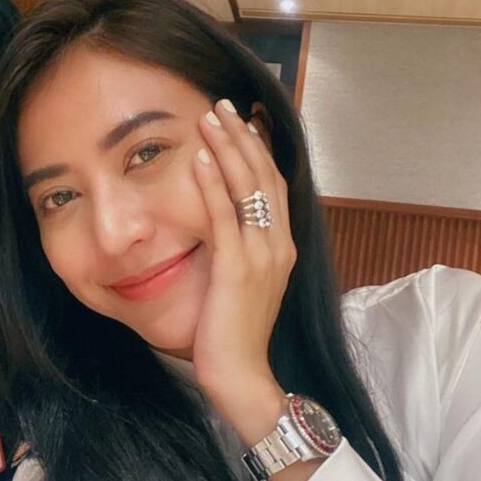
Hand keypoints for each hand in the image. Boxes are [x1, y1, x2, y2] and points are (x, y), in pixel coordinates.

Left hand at [191, 99, 295, 442]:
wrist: (243, 376)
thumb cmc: (236, 334)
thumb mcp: (244, 285)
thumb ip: (241, 252)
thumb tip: (225, 226)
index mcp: (282, 248)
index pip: (273, 186)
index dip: (258, 150)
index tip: (243, 121)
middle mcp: (278, 245)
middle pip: (264, 176)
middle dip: (243, 137)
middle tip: (223, 104)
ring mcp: (261, 256)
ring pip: (247, 188)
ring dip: (227, 148)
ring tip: (210, 116)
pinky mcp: (237, 268)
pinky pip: (224, 217)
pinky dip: (211, 184)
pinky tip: (198, 158)